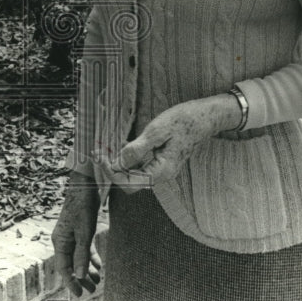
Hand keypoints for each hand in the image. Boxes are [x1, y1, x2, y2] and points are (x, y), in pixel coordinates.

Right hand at [50, 172, 102, 296]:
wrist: (84, 186)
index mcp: (60, 242)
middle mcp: (63, 240)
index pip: (64, 268)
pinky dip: (91, 257)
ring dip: (87, 269)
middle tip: (92, 290)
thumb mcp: (84, 233)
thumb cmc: (82, 208)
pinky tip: (99, 266)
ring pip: (78, 257)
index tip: (79, 294)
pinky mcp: (80, 230)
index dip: (71, 282)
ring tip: (98, 280)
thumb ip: (82, 255)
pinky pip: (84, 249)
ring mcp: (71, 235)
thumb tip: (80, 276)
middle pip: (71, 264)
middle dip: (81, 278)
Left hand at [107, 96, 238, 189]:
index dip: (111, 173)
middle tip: (97, 153)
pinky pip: (140, 165)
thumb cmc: (183, 121)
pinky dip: (127, 158)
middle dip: (112, 170)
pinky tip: (119, 145)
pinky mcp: (161, 161)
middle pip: (130, 182)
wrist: (205, 116)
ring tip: (104, 149)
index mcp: (162, 171)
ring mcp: (162, 169)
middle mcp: (162, 174)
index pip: (129, 184)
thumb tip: (118, 163)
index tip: (100, 156)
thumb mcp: (157, 131)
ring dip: (118, 164)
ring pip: (133, 174)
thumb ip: (137, 149)